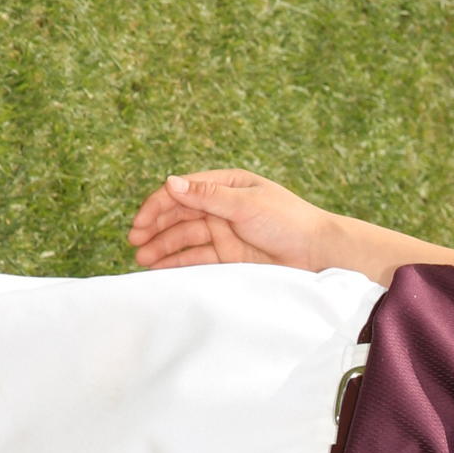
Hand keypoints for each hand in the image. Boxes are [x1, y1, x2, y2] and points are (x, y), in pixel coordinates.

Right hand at [128, 169, 333, 272]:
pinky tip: (161, 269)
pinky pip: (197, 258)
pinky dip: (179, 263)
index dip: (158, 205)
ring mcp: (224, 232)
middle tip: (135, 243)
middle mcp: (222, 207)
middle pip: (179, 215)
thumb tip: (170, 182)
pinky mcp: (229, 256)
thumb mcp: (246, 204)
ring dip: (162, 247)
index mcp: (226, 185)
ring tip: (142, 261)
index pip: (183, 191)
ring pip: (185, 238)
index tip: (140, 223)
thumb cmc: (289, 221)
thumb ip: (208, 196)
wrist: (318, 254)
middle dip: (155, 228)